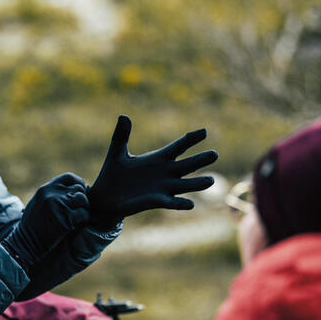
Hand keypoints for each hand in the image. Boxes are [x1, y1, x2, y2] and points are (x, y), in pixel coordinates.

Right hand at [2, 173, 89, 269]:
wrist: (26, 244)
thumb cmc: (32, 226)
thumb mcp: (38, 203)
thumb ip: (52, 195)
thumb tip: (73, 190)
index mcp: (45, 189)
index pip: (69, 177)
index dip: (78, 184)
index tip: (80, 193)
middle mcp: (52, 195)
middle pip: (78, 189)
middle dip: (81, 199)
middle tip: (78, 209)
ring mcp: (59, 206)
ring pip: (83, 200)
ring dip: (84, 208)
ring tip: (78, 217)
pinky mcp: (66, 220)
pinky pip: (84, 214)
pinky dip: (84, 220)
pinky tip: (77, 225)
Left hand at [87, 115, 217, 225]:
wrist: (106, 197)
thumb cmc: (113, 175)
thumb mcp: (117, 152)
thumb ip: (121, 136)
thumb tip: (123, 116)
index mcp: (159, 159)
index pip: (179, 146)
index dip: (191, 139)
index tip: (204, 132)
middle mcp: (166, 174)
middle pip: (188, 165)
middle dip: (201, 160)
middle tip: (214, 154)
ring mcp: (163, 188)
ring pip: (186, 185)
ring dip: (197, 184)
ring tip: (210, 181)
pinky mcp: (157, 201)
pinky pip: (172, 203)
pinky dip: (180, 203)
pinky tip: (190, 204)